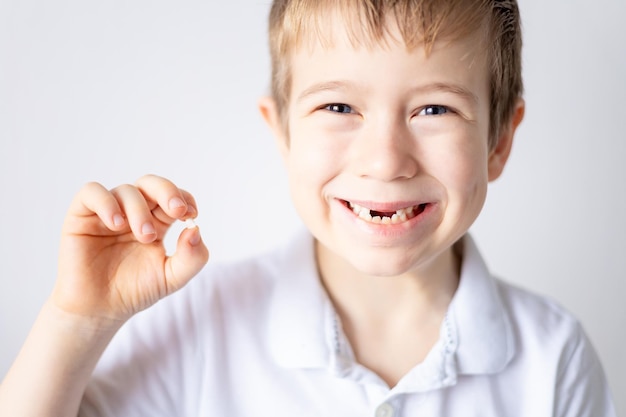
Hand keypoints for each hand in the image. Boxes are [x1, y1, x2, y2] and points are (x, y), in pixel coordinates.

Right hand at [52, 174, 208, 322]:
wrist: (100, 310)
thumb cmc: (135, 291)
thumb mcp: (172, 278)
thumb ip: (192, 257)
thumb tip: (195, 229)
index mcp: (157, 222)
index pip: (173, 197)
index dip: (184, 198)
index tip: (190, 214)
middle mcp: (133, 212)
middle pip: (151, 184)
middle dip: (167, 192)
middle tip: (177, 211)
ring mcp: (108, 212)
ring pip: (127, 190)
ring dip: (140, 210)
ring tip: (145, 237)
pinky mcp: (81, 216)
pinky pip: (91, 192)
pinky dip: (106, 203)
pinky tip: (117, 224)